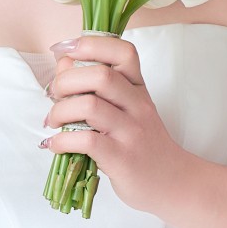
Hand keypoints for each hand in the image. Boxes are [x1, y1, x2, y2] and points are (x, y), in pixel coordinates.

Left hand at [40, 33, 184, 213]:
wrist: (173, 182)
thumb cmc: (142, 144)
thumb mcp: (126, 109)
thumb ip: (97, 86)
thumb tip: (64, 62)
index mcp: (137, 88)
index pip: (123, 52)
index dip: (91, 45)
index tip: (67, 52)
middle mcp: (137, 105)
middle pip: (99, 76)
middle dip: (65, 82)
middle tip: (54, 97)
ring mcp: (131, 132)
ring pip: (89, 106)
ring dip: (60, 112)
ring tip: (53, 123)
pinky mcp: (122, 158)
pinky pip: (87, 140)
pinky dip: (62, 141)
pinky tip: (56, 145)